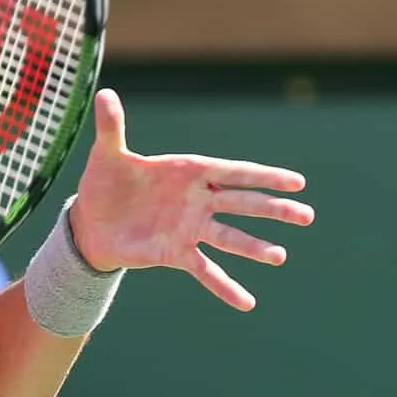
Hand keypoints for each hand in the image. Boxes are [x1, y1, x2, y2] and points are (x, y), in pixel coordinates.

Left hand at [69, 88, 315, 309]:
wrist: (90, 221)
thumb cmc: (105, 182)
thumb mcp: (108, 154)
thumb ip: (112, 127)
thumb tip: (105, 93)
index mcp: (189, 171)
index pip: (233, 172)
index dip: (264, 176)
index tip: (297, 182)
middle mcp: (197, 200)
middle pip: (241, 203)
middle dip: (272, 209)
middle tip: (307, 216)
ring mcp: (189, 228)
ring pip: (229, 237)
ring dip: (254, 247)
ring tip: (279, 256)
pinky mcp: (176, 252)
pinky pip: (206, 271)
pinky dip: (226, 287)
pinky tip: (247, 303)